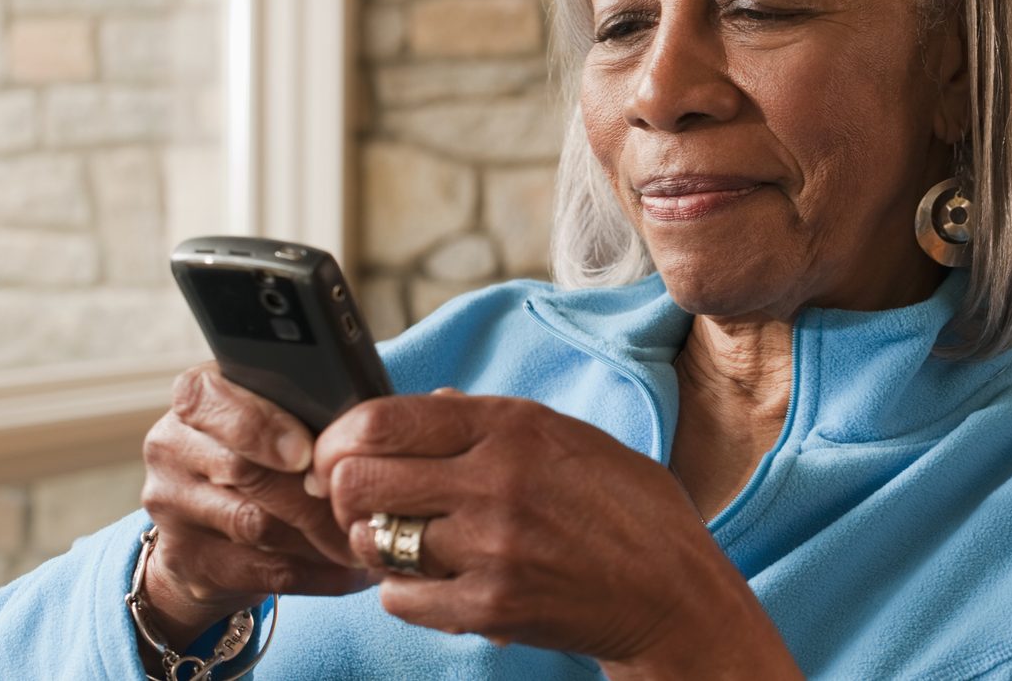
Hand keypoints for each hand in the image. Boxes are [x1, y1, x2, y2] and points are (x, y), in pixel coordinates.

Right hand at [136, 363, 378, 645]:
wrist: (211, 531)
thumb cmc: (268, 458)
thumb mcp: (278, 421)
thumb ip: (308, 413)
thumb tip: (367, 428)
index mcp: (196, 399)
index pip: (210, 397)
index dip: (260, 425)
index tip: (306, 453)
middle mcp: (171, 446)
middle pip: (241, 468)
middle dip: (310, 493)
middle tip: (362, 505)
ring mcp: (170, 506)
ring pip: (255, 524)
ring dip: (321, 536)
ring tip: (367, 539)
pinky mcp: (185, 560)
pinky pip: (261, 570)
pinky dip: (316, 573)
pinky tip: (351, 573)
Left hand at [313, 391, 800, 678]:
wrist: (674, 594)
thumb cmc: (629, 511)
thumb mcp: (572, 439)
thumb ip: (495, 421)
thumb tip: (429, 403)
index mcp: (513, 427)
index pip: (382, 419)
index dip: (339, 437)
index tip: (337, 452)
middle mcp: (495, 480)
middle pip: (357, 478)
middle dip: (343, 490)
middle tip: (358, 502)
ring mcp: (491, 547)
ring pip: (372, 539)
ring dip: (375, 541)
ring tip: (404, 541)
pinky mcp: (491, 606)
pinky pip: (399, 597)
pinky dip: (405, 590)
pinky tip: (436, 581)